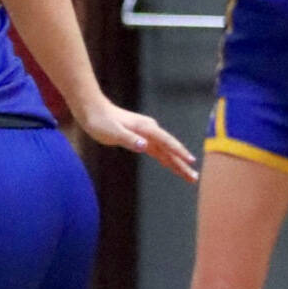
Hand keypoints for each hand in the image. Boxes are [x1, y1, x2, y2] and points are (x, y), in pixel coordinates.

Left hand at [75, 98, 197, 183]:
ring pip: (165, 151)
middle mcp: (150, 130)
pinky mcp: (141, 138)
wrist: (93, 110)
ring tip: (189, 176)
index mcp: (146, 128)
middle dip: (182, 164)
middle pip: (170, 149)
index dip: (179, 152)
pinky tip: (172, 165)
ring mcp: (146, 134)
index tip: (190, 162)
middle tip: (194, 178)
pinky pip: (157, 150)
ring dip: (176, 163)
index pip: (167, 142)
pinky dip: (166, 159)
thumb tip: (144, 146)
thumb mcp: (112, 132)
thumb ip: (128, 139)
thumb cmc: (100, 121)